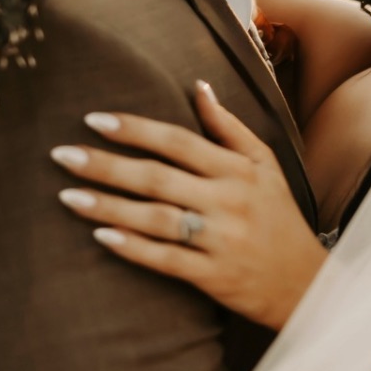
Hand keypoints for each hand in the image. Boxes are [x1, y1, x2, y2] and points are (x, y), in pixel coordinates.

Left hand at [51, 81, 325, 329]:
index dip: (135, 129)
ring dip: (108, 205)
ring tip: (66, 195)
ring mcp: (221, 240)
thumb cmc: (279, 218)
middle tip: (61, 154)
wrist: (308, 284)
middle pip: (158, 177)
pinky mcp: (215, 277)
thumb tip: (197, 86)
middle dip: (106, 164)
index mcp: (238, 169)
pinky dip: (133, 248)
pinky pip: (167, 260)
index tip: (94, 120)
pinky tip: (100, 236)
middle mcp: (229, 201)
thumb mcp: (265, 165)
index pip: (178, 141)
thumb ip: (228, 127)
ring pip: (156, 219)